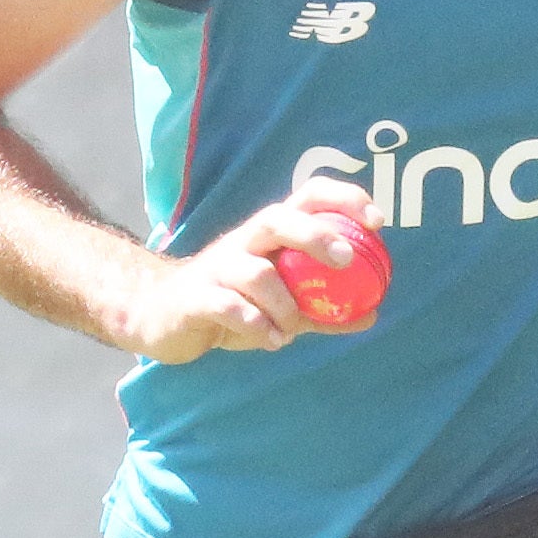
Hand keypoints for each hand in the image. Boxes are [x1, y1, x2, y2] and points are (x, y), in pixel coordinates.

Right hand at [114, 174, 380, 363]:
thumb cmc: (229, 304)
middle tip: (347, 260)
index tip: (377, 223)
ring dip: (285, 306)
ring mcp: (217, 267)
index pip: (308, 197)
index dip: (345, 201)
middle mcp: (244, 241)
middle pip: (279, 218)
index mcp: (270, 235)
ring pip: (257, 273)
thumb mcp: (282, 306)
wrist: (159, 315)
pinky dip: (254, 324)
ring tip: (290, 332)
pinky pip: (227, 305)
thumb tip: (373, 315)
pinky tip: (271, 340)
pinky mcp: (194, 296)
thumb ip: (325, 310)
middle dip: (317, 235)